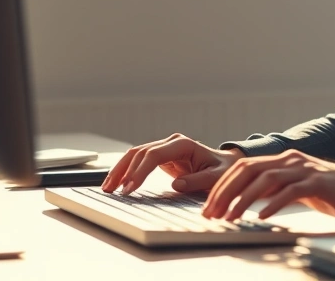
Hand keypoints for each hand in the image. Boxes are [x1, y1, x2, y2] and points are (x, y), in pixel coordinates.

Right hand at [101, 133, 244, 194]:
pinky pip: (139, 161)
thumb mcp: (216, 177)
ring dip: (120, 170)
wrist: (227, 164)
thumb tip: (176, 185)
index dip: (140, 171)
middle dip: (124, 171)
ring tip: (108, 187)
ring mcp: (165, 148)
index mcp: (183, 144)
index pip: (154, 154)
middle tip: (114, 191)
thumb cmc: (223, 170)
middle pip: (140, 152)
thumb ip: (198, 180)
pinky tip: (116, 182)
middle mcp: (171, 142)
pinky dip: (126, 171)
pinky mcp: (161, 157)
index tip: (130, 188)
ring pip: (135, 155)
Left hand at [201, 149, 334, 220]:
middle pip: (248, 170)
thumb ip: (276, 190)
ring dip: (243, 199)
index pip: (243, 167)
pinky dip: (274, 203)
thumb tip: (248, 201)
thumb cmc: (332, 192)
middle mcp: (290, 160)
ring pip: (266, 179)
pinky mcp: (318, 183)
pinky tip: (262, 216)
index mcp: (283, 160)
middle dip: (225, 191)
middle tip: (211, 212)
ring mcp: (304, 170)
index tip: (209, 205)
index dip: (223, 185)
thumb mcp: (298, 188)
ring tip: (230, 217)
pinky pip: (291, 191)